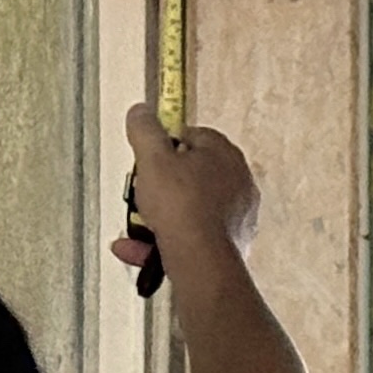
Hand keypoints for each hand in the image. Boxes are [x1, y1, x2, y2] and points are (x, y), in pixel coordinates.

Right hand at [116, 104, 260, 277]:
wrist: (201, 262)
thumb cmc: (180, 205)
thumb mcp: (152, 159)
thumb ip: (145, 131)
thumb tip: (140, 111)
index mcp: (225, 154)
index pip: (195, 136)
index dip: (167, 145)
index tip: (148, 157)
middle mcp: (238, 183)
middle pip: (193, 175)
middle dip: (162, 185)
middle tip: (140, 192)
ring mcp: (237, 217)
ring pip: (191, 211)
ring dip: (158, 218)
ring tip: (133, 226)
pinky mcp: (230, 247)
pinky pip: (192, 239)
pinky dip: (163, 244)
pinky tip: (134, 250)